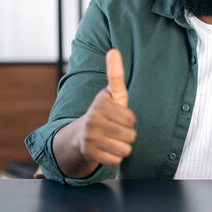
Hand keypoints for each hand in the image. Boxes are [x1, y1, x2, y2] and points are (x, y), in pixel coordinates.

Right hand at [73, 49, 136, 166]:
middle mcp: (93, 119)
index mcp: (101, 103)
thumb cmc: (104, 113)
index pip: (131, 119)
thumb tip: (113, 50)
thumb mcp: (111, 94)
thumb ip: (115, 74)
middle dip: (127, 135)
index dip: (129, 120)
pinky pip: (116, 160)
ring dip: (122, 147)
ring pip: (125, 149)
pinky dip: (115, 158)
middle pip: (130, 135)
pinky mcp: (89, 153)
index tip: (119, 116)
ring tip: (112, 139)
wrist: (81, 136)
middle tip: (115, 130)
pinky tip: (106, 149)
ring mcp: (89, 137)